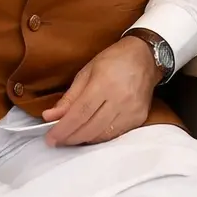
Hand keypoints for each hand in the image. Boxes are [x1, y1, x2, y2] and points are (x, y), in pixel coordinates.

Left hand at [43, 36, 160, 146]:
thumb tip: (50, 116)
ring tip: (71, 137)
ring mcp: (132, 110)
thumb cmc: (114, 60)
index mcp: (105, 83)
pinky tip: (90, 133)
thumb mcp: (87, 71)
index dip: (63, 128)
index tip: (50, 138)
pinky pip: (115, 135)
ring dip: (83, 139)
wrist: (146, 56)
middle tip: (57, 140)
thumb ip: (69, 97)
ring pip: (102, 135)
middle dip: (70, 137)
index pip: (80, 113)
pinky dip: (99, 137)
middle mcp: (120, 98)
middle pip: (90, 127)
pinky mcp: (139, 118)